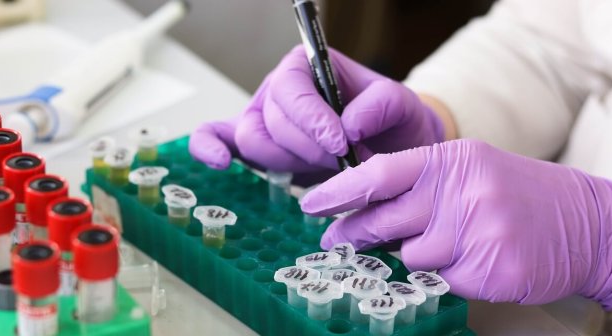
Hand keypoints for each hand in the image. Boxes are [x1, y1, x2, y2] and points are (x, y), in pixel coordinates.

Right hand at [189, 45, 444, 177]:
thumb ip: (382, 104)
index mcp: (305, 67)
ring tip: (325, 165)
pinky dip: (210, 148)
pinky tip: (221, 163)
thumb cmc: (391, 124)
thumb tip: (348, 123)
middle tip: (343, 158)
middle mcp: (278, 91)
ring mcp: (262, 118)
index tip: (340, 143)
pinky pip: (216, 137)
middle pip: (271, 121)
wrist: (390, 152)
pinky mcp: (255, 147)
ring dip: (291, 162)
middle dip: (309, 148)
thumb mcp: (401, 106)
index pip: (291, 89)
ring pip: (254, 142)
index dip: (311, 119)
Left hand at [301, 139, 611, 306]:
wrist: (585, 222)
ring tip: (446, 244)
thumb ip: (418, 185)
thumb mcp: (467, 170)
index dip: (339, 190)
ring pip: (411, 255)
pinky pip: (441, 279)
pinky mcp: (489, 268)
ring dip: (415, 255)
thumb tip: (363, 206)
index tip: (311, 203)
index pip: (379, 173)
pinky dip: (446, 273)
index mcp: (450, 161)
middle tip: (335, 240)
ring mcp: (476, 232)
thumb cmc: (516, 193)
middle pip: (384, 219)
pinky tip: (471, 260)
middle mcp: (461, 192)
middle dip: (353, 232)